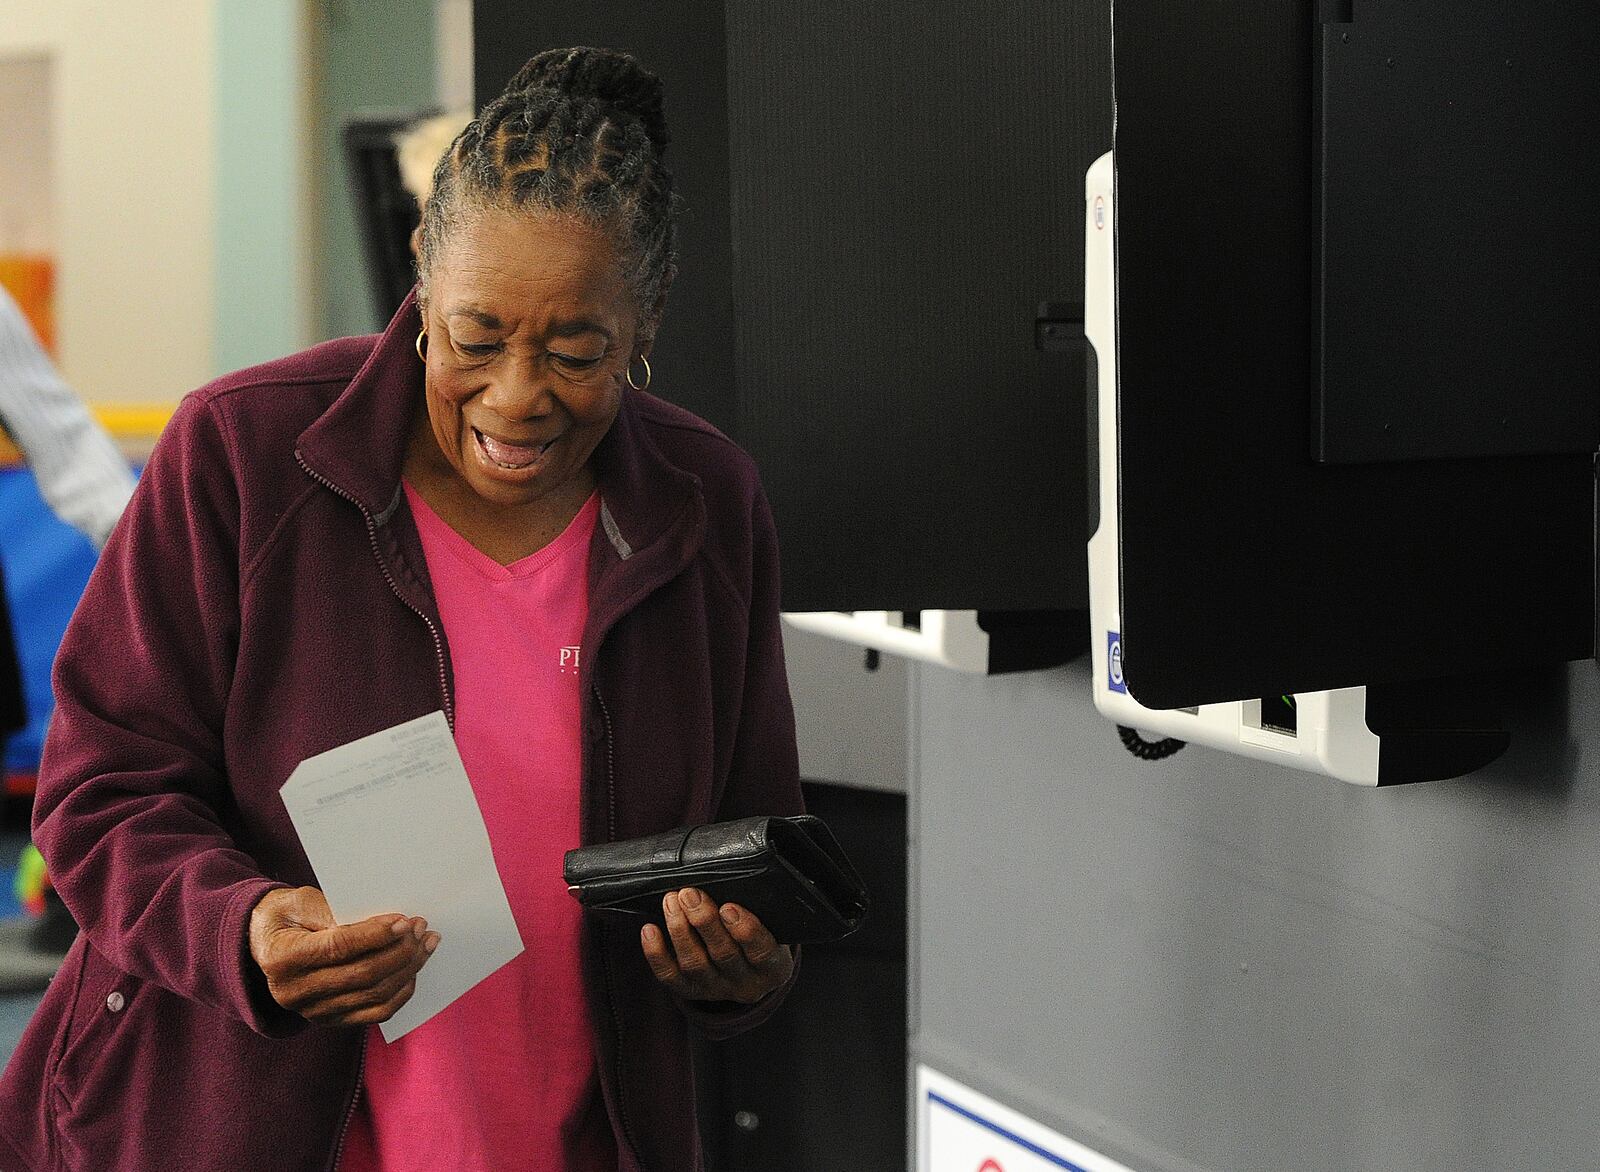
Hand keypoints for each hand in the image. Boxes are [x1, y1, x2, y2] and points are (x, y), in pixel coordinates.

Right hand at [248, 886, 439, 1026]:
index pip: (339, 947)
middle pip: (362, 975)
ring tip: (425, 943)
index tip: (404, 922)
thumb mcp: (301, 902)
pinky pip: (376, 1013)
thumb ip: (335, 911)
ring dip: (408, 968)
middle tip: (421, 928)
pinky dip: (401, 991)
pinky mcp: (332, 1020)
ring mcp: (313, 1012)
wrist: (265, 945)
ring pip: (375, 995)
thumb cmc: (287, 916)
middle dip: (400, 950)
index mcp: (283, 958)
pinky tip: (414, 969)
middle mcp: (295, 992)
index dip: (376, 935)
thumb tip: (383, 923)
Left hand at [640, 888, 793, 1004]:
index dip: (745, 930)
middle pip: (724, 955)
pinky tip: (650, 930)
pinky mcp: (690, 991)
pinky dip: (656, 953)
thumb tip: (730, 873)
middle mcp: (745, 984)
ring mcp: (716, 989)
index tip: (728, 906)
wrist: (748, 968)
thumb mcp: (772, 923)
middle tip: (689, 894)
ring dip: (680, 930)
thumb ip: (759, 907)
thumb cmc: (761, 933)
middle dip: (704, 922)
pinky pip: (670, 976)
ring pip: (695, 964)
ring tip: (671, 902)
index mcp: (773, 967)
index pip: (762, 952)